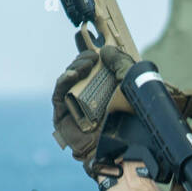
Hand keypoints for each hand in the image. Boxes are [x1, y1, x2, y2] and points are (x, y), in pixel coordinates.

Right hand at [52, 46, 133, 173]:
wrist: (127, 146)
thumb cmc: (132, 118)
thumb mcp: (131, 82)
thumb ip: (119, 62)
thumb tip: (104, 50)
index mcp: (107, 91)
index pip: (95, 68)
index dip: (91, 54)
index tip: (93, 44)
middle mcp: (90, 99)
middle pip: (79, 73)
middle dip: (83, 60)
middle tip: (92, 57)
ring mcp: (76, 108)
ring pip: (67, 82)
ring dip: (74, 68)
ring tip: (85, 64)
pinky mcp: (63, 118)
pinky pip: (59, 96)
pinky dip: (63, 82)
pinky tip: (72, 74)